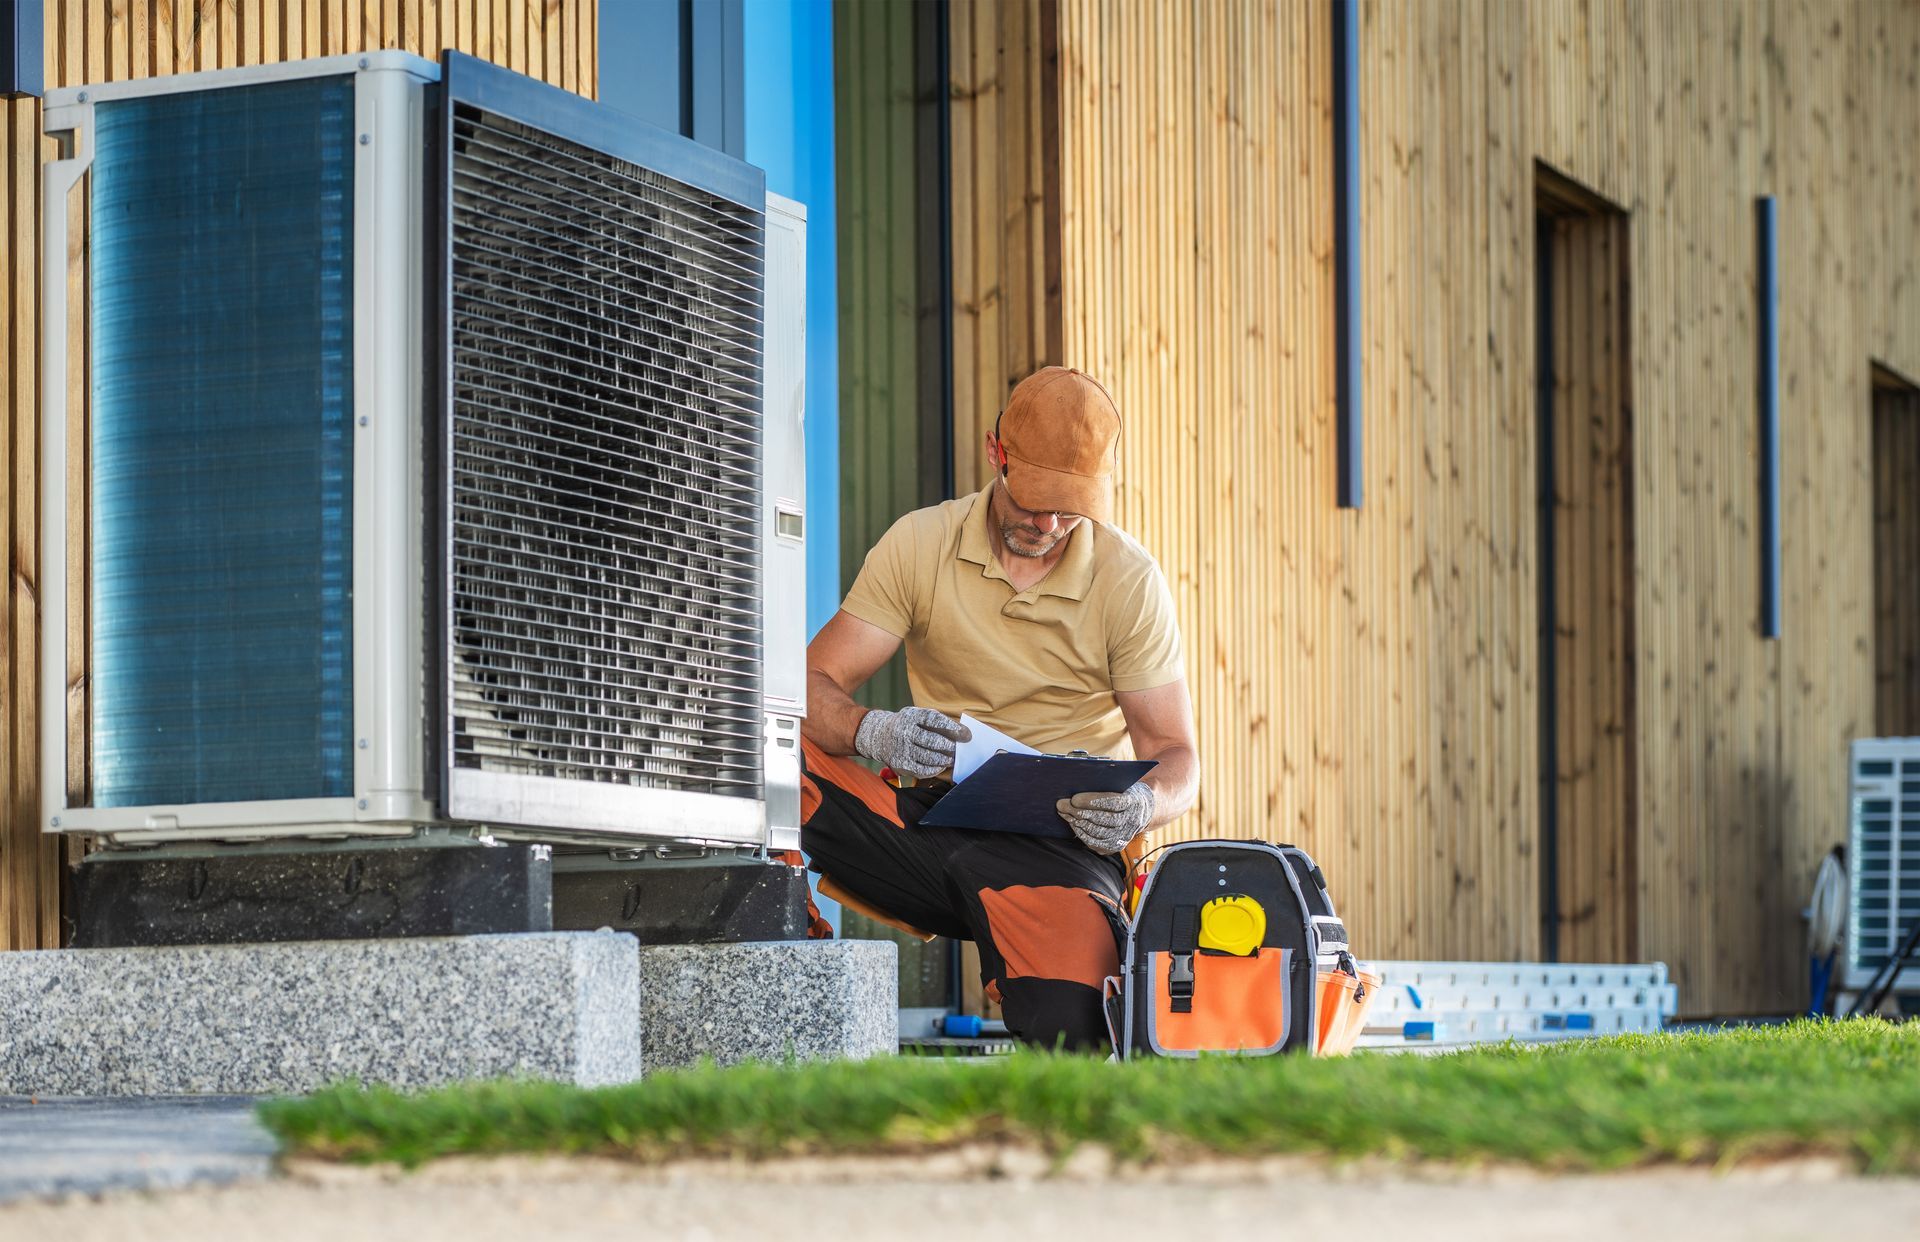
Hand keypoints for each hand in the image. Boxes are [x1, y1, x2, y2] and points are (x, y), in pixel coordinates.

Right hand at [853, 707, 970, 778]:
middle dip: (950, 746)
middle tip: (959, 750)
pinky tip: (940, 766)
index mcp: (910, 715)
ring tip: (952, 759)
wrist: (880, 735)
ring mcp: (901, 748)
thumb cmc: (907, 725)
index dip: (952, 727)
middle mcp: (904, 731)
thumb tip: (961, 733)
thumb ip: (937, 722)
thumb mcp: (917, 716)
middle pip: (932, 741)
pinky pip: (922, 770)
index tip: (966, 734)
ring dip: (944, 759)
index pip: (934, 720)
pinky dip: (935, 769)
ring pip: (929, 757)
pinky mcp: (900, 764)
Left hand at [1056, 782, 1156, 854]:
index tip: (1074, 798)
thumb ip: (1104, 783)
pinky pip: (1095, 843)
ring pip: (1097, 832)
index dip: (1092, 801)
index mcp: (1134, 802)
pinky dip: (1081, 834)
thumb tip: (1077, 782)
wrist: (1142, 810)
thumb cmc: (1125, 792)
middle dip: (1078, 812)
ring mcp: (1124, 836)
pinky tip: (1072, 824)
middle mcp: (1131, 821)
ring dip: (1076, 822)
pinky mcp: (1116, 846)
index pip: (1112, 802)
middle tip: (1061, 804)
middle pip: (1102, 818)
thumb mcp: (1120, 783)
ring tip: (1063, 813)